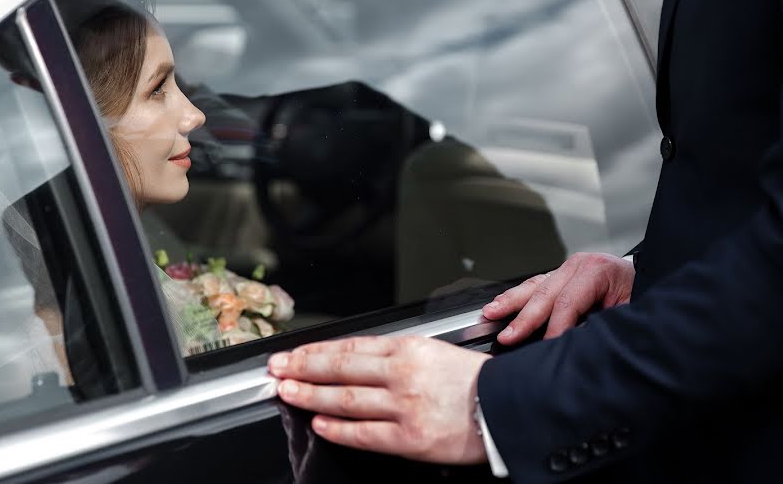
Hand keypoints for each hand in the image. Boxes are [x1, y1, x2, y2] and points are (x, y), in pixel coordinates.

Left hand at [268, 336, 490, 463]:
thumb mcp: (433, 350)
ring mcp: (404, 405)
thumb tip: (355, 358)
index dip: (316, 351)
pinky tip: (318, 424)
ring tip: (288, 392)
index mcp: (408, 347)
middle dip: (303, 368)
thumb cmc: (472, 380)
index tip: (294, 353)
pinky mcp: (410, 437)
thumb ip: (395, 354)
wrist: (505, 406)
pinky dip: (337, 429)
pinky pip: (364, 433)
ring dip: (311, 395)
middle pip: (340, 368)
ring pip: (345, 399)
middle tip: (277, 369)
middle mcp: (402, 373)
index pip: (350, 346)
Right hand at [483, 252, 634, 345]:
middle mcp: (578, 266)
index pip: (568, 302)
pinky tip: (501, 304)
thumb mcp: (629, 312)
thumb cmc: (640, 295)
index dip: (555, 327)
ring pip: (533, 286)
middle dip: (523, 317)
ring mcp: (567, 269)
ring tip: (490, 312)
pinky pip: (535, 286)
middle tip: (508, 335)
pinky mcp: (560, 276)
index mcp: (597, 270)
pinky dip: (516, 296)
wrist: (647, 279)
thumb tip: (576, 341)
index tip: (545, 347)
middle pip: (545, 293)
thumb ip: (602, 323)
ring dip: (510, 301)